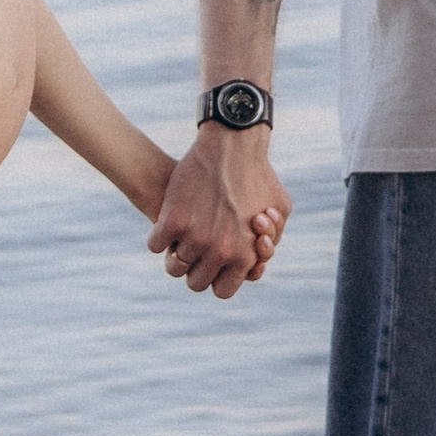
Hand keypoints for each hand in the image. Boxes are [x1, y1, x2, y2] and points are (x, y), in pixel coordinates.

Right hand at [149, 128, 288, 299]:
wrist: (232, 145)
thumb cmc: (259, 175)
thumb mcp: (279, 209)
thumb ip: (269, 241)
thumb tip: (256, 265)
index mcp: (245, 255)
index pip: (223, 290)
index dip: (217, 278)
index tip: (213, 264)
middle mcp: (219, 251)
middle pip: (196, 282)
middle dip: (195, 269)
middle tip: (195, 250)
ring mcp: (195, 237)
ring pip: (174, 266)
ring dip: (175, 254)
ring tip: (179, 238)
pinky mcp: (172, 220)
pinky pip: (155, 245)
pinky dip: (158, 237)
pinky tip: (165, 224)